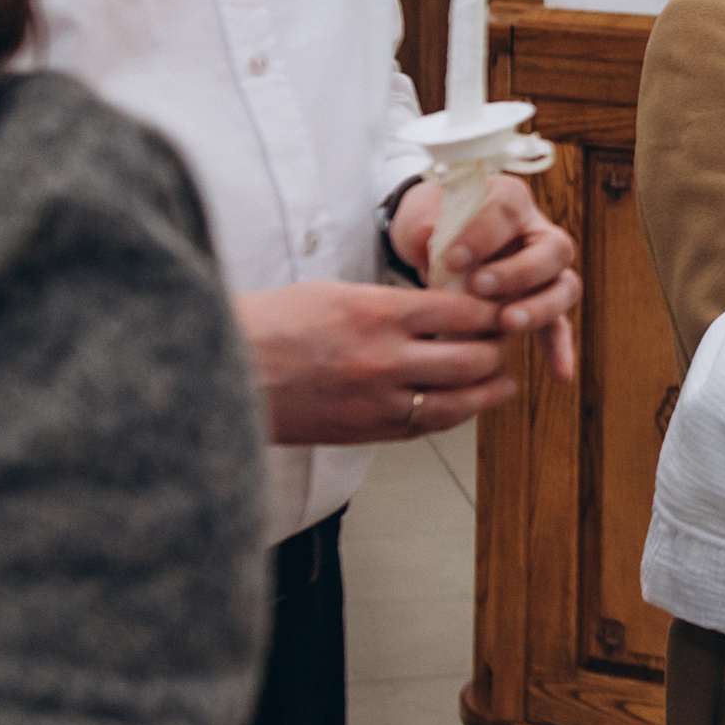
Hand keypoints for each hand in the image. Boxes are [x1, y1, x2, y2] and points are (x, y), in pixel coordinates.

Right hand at [235, 281, 519, 444]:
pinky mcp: (364, 431)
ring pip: (458, 402)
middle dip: (497, 350)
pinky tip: (465, 406)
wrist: (218, 370)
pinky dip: (453, 416)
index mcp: (377, 313)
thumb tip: (440, 308)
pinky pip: (425, 427)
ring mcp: (376, 401)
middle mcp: (384, 359)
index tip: (502, 306)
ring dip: (488, 390)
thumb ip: (391, 303)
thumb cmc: (271, 324)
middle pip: (473, 360)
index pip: (464, 313)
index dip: (492, 311)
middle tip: (505, 342)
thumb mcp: (335, 293)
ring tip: (503, 380)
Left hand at [391, 174, 580, 382]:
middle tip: (481, 287)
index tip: (452, 258)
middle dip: (520, 271)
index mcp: (509, 201)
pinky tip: (560, 373)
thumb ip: (423, 224)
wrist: (434, 239)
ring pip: (563, 286)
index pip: (507, 214)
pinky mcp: (539, 302)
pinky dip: (559, 348)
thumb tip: (427, 236)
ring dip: (541, 307)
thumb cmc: (431, 223)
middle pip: (553, 249)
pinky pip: (558, 325)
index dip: (483, 236)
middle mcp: (537, 233)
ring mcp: (544, 270)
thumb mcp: (420, 215)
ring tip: (508, 323)